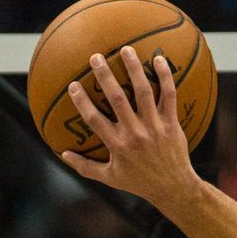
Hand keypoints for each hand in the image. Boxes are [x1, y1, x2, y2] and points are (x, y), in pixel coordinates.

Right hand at [61, 46, 201, 213]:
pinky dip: (165, 76)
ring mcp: (154, 126)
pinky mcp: (171, 123)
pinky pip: (169, 95)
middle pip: (118, 99)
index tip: (73, 85)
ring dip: (135, 69)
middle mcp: (135, 134)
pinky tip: (159, 59)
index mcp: (118, 146)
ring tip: (126, 49)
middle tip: (96, 57)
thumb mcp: (110, 178)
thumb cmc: (139, 182)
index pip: (95, 120)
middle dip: (106, 76)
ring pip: (144, 92)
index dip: (82, 102)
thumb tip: (63, 154)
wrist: (173, 188)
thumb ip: (85, 166)